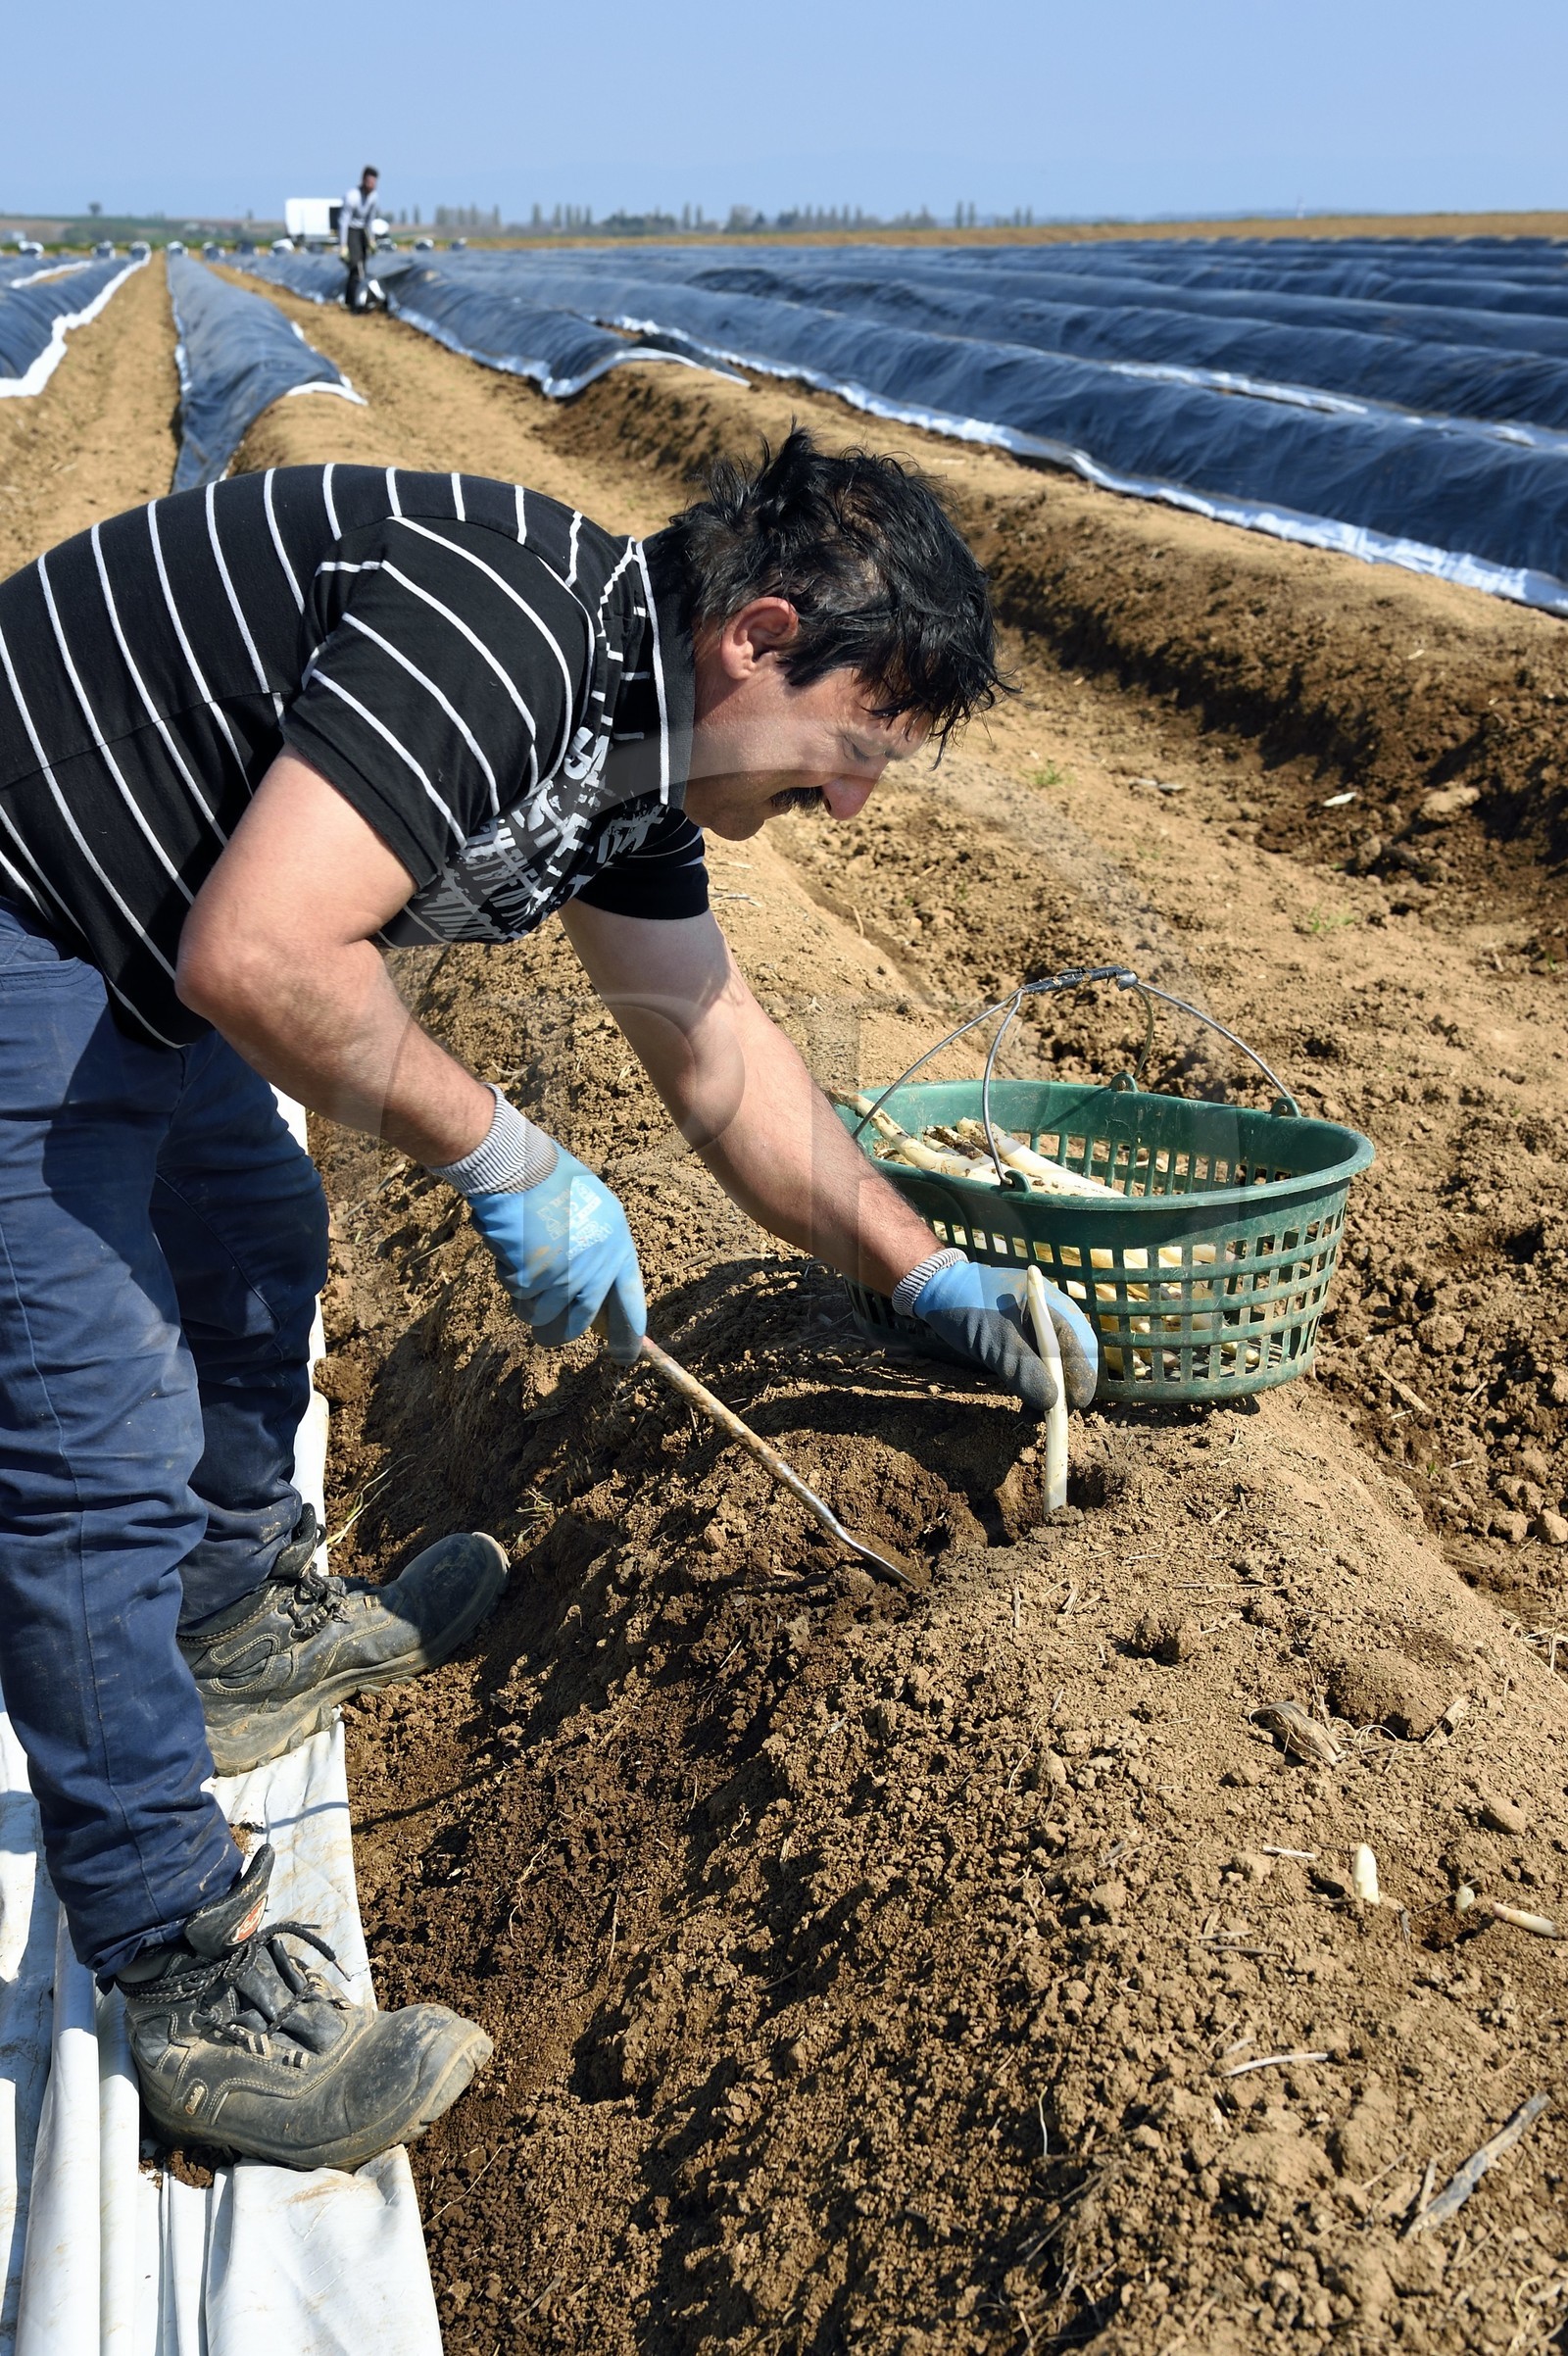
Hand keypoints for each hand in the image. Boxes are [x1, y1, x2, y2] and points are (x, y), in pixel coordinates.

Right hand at [466, 1146, 645, 1360]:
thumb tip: (595, 1302)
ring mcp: (563, 1275)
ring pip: (540, 1314)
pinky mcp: (532, 1277)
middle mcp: (595, 1267)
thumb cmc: (554, 1183)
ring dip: (527, 1300)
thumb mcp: (596, 1212)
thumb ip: (600, 1254)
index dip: (627, 1335)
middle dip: (558, 1332)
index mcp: (617, 1248)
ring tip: (522, 1262)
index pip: (629, 1305)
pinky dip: (508, 1276)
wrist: (519, 1167)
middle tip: (547, 1333)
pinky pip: (517, 1294)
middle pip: (578, 1323)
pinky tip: (511, 1247)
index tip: (625, 1356)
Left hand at [906, 1259, 1098, 1416]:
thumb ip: (1023, 1369)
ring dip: (1049, 1395)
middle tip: (1046, 1418)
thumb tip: (1051, 1402)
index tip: (1068, 1408)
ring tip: (1030, 1415)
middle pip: (1075, 1364)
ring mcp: (1042, 1333)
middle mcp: (1056, 1321)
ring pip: (1059, 1371)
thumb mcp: (996, 1341)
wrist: (941, 1289)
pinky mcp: (1028, 1344)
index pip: (1082, 1352)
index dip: (1080, 1383)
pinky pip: (1041, 1370)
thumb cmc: (969, 1306)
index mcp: (1055, 1311)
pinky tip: (1026, 1406)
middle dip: (1065, 1393)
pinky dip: (1036, 1389)